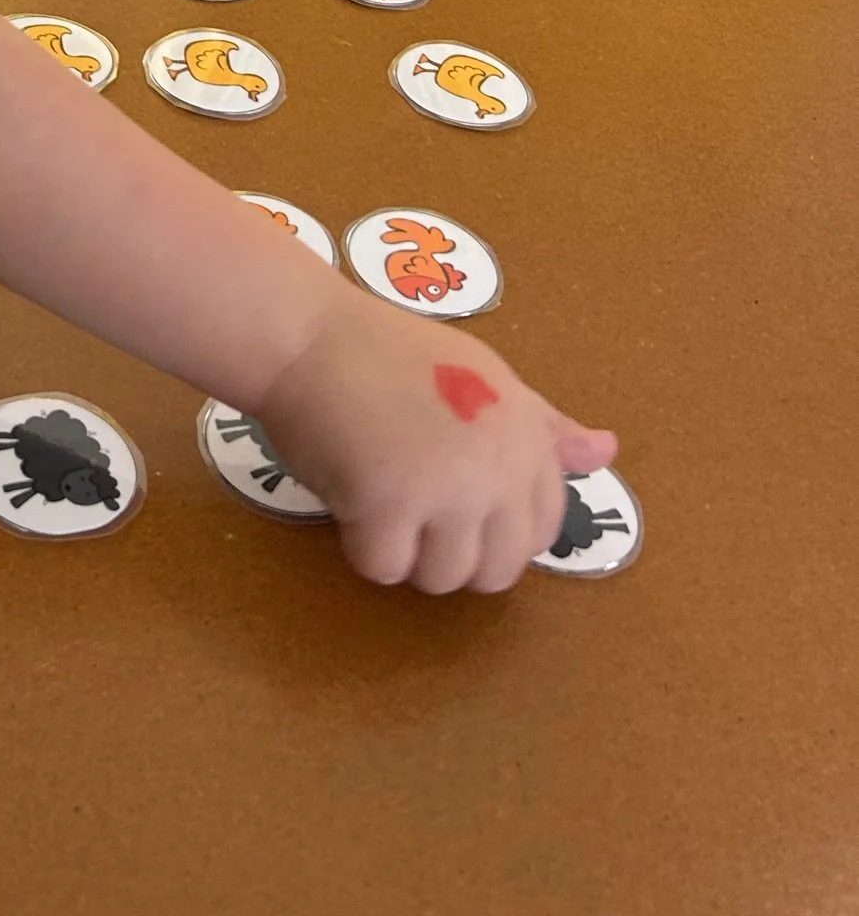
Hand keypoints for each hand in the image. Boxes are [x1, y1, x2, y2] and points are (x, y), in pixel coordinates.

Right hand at [253, 289, 617, 592]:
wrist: (309, 335)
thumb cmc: (385, 352)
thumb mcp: (481, 376)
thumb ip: (541, 426)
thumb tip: (606, 452)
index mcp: (527, 436)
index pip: (542, 530)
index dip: (493, 527)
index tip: (452, 495)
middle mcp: (500, 467)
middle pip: (495, 572)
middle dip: (450, 552)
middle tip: (409, 500)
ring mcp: (447, 487)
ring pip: (441, 580)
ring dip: (404, 551)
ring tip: (377, 490)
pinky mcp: (389, 505)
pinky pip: (383, 568)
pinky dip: (360, 545)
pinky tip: (348, 490)